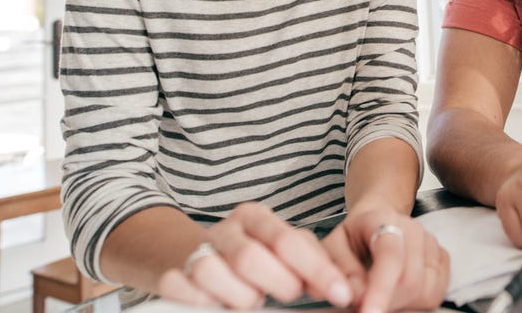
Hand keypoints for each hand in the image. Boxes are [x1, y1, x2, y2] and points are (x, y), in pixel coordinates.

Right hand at [155, 202, 353, 309]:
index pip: (290, 241)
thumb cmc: (254, 259)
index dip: (318, 271)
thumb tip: (346, 288)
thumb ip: (314, 265)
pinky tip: (219, 303)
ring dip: (241, 296)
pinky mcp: (174, 273)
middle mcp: (225, 229)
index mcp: (255, 217)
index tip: (340, 294)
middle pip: (251, 257)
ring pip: (214, 272)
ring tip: (253, 300)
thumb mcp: (285, 254)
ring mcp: (197, 250)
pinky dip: (203, 301)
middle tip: (290, 296)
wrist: (196, 258)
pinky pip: (184, 288)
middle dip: (279, 284)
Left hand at [321, 207, 450, 312]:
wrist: (376, 222)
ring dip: (401, 305)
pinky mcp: (442, 258)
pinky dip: (417, 303)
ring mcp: (431, 243)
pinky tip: (398, 294)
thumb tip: (351, 296)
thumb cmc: (353, 238)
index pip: (390, 255)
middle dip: (387, 302)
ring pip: (426, 291)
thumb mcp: (332, 250)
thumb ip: (337, 272)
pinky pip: (437, 293)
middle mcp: (412, 229)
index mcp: (381, 219)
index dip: (381, 289)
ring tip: (381, 296)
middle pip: (410, 280)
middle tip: (366, 305)